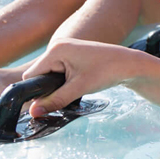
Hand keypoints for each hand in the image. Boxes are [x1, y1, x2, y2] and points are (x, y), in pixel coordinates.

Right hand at [21, 39, 139, 117]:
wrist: (128, 64)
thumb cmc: (107, 71)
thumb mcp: (79, 88)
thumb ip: (54, 100)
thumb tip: (32, 113)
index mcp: (56, 49)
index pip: (31, 76)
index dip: (37, 92)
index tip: (50, 102)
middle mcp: (57, 45)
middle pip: (38, 75)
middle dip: (48, 88)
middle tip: (67, 94)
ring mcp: (64, 48)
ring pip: (48, 74)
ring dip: (56, 85)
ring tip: (75, 88)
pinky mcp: (71, 54)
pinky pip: (57, 70)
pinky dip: (63, 81)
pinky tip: (76, 83)